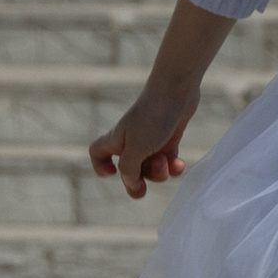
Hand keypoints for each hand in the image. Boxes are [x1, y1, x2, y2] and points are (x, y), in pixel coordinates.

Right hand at [89, 82, 200, 198]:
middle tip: (143, 187)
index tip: (111, 172)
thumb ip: (129, 169)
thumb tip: (131, 183)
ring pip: (150, 169)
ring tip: (164, 160)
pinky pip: (168, 163)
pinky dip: (173, 167)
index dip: (100, 166)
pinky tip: (180, 163)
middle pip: (129, 170)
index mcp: (116, 141)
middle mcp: (131, 142)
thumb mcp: (136, 149)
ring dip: (158, 172)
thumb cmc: (152, 118)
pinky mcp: (168, 139)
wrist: (177, 90)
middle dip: (137, 181)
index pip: (97, 154)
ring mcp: (150, 141)